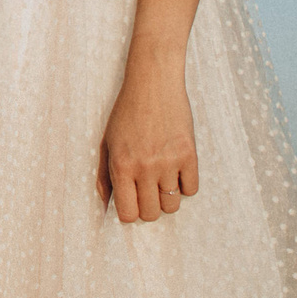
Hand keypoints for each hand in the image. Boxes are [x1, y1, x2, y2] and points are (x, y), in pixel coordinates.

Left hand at [100, 69, 198, 223]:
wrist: (153, 83)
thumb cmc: (127, 113)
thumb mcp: (107, 143)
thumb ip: (104, 177)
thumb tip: (104, 207)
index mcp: (121, 165)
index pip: (128, 213)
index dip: (130, 213)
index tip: (132, 202)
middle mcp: (145, 167)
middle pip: (152, 214)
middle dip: (148, 208)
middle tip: (147, 192)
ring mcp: (169, 161)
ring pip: (172, 205)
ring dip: (167, 198)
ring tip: (161, 180)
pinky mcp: (189, 154)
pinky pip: (192, 190)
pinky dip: (185, 185)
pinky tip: (176, 171)